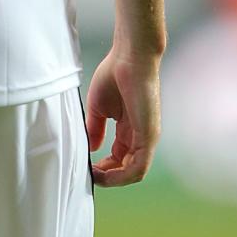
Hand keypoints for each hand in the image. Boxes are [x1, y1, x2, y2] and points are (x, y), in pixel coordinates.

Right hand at [85, 47, 161, 186]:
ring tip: (94, 176)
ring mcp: (147, 138)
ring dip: (113, 179)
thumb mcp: (98, 107)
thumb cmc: (114, 75)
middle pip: (126, 168)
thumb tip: (92, 148)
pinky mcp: (149, 136)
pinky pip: (138, 167)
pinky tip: (104, 173)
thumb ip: (96, 128)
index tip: (86, 166)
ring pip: (133, 172)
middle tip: (88, 174)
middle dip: (107, 176)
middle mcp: (141, 137)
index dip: (103, 166)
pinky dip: (121, 175)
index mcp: (129, 129)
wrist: (129, 58)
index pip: (119, 157)